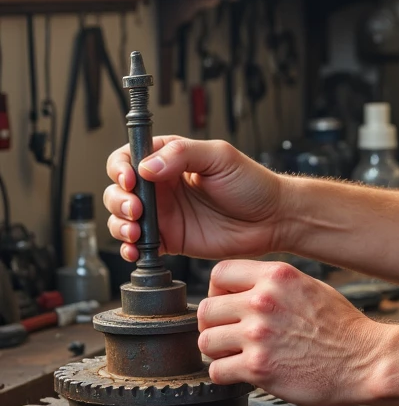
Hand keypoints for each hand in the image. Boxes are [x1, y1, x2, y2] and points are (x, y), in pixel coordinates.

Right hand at [103, 137, 283, 262]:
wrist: (272, 219)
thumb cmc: (252, 184)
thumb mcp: (219, 157)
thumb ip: (182, 155)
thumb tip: (147, 166)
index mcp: (170, 159)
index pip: (128, 157)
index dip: (120, 168)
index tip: (129, 179)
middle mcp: (162, 186)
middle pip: (118, 190)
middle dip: (119, 200)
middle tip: (137, 209)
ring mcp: (164, 214)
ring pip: (122, 218)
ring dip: (120, 225)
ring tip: (137, 232)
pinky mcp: (170, 239)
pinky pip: (138, 246)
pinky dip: (130, 249)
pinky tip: (137, 250)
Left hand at [197, 260, 379, 405]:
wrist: (366, 362)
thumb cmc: (344, 329)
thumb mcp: (311, 287)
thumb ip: (275, 285)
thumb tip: (246, 290)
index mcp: (276, 276)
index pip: (219, 274)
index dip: (217, 292)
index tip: (226, 307)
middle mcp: (263, 301)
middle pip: (206, 310)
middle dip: (214, 326)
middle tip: (229, 337)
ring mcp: (258, 335)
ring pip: (205, 342)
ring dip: (218, 352)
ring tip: (237, 357)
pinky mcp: (259, 368)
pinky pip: (217, 371)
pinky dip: (226, 375)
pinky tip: (244, 373)